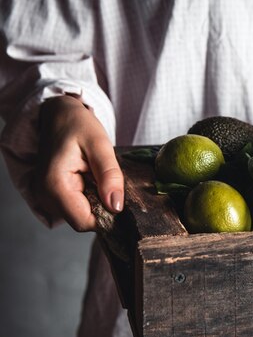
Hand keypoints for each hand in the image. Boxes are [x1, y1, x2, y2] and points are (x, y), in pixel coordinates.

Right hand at [36, 95, 123, 230]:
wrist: (57, 114)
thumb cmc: (77, 124)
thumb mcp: (99, 144)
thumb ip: (109, 175)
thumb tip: (117, 206)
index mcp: (55, 185)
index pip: (84, 222)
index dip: (107, 217)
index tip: (122, 200)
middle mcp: (45, 196)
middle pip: (83, 221)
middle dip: (103, 208)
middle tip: (112, 183)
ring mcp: (46, 197)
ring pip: (81, 215)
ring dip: (97, 202)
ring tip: (100, 177)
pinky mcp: (52, 195)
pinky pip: (76, 207)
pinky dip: (90, 198)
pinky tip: (92, 180)